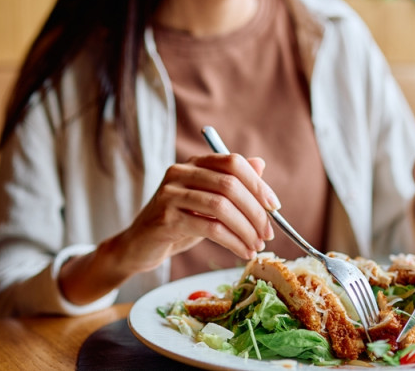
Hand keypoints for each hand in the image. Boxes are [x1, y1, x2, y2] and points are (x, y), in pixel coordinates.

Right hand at [117, 153, 278, 272]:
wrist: (140, 246)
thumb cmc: (178, 223)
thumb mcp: (208, 202)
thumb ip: (231, 183)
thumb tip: (260, 164)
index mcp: (194, 164)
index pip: (233, 162)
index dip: (258, 184)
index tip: (274, 207)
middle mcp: (180, 173)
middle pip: (230, 184)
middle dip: (255, 212)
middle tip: (268, 234)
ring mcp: (170, 194)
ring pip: (221, 207)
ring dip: (246, 229)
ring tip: (256, 246)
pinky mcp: (166, 218)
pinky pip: (209, 228)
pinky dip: (232, 242)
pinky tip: (242, 252)